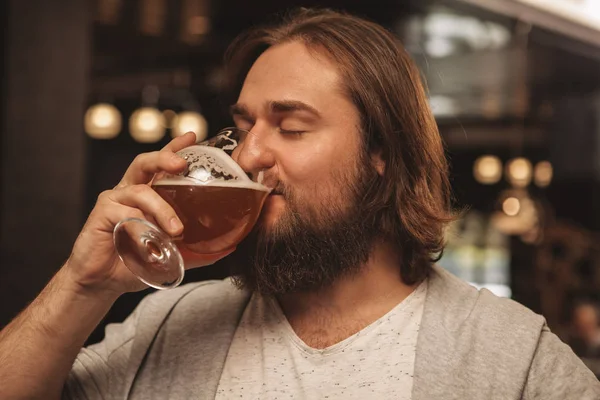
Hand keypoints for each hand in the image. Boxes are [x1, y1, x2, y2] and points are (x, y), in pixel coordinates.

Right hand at [64, 132, 231, 294]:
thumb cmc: (133, 263)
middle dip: (164, 157)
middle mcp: (130, 191)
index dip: (175, 148)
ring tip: (176, 229)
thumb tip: (228, 247)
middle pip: (145, 162)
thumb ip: (196, 250)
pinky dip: (138, 225)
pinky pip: (124, 212)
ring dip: (161, 208)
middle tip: (182, 163)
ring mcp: (114, 200)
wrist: (102, 283)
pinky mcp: (101, 213)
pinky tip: (146, 239)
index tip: (192, 136)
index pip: (161, 165)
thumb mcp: (171, 256)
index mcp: (146, 195)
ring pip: (140, 191)